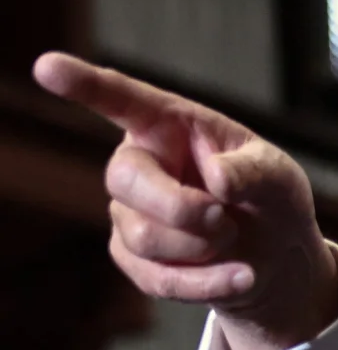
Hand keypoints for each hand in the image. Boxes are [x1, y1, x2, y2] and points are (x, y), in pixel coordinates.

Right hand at [32, 52, 337, 349]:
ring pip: (144, 237)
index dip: (85, 85)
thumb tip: (216, 177)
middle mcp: (141, 163)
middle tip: (225, 218)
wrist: (278, 255)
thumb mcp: (279, 176)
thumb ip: (253, 172)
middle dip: (179, 207)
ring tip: (235, 237)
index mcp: (173, 126)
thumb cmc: (271, 198)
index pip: (124, 100)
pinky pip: (157, 279)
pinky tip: (243, 276)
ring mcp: (130, 213)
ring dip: (203, 246)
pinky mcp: (134, 259)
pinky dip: (208, 283)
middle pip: (124, 179)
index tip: (47, 66)